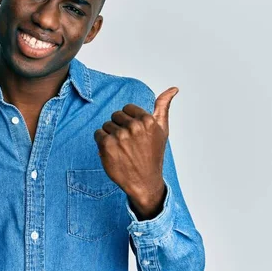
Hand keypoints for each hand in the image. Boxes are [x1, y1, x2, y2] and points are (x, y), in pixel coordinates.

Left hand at [94, 87, 177, 218]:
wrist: (144, 181)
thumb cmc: (153, 155)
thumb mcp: (162, 130)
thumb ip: (163, 107)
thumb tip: (173, 88)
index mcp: (148, 120)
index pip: (127, 108)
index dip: (129, 121)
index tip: (135, 134)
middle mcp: (134, 127)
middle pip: (115, 115)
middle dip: (119, 127)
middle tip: (128, 143)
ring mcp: (120, 136)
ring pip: (106, 125)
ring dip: (111, 136)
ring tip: (122, 149)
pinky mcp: (107, 145)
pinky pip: (98, 134)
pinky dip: (102, 142)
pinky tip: (112, 152)